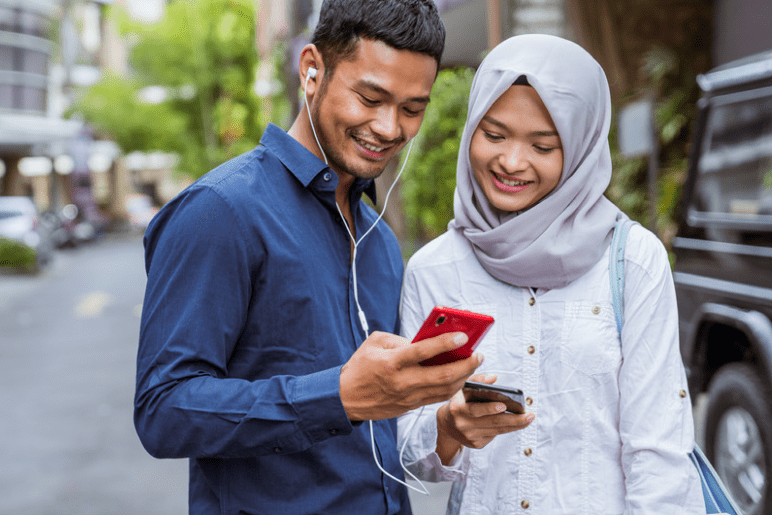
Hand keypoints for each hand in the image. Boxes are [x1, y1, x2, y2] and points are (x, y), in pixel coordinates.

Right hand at [339, 330, 482, 420]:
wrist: (346, 398)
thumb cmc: (360, 367)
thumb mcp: (375, 343)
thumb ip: (401, 340)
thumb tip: (427, 341)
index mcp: (392, 362)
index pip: (424, 351)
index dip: (446, 342)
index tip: (463, 336)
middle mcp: (403, 381)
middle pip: (442, 375)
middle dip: (466, 364)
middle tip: (478, 354)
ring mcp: (408, 397)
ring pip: (445, 390)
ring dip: (464, 377)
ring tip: (474, 364)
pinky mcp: (411, 406)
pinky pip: (438, 397)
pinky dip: (453, 387)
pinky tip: (461, 377)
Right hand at [435, 374, 534, 464]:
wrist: (447, 424)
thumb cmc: (460, 402)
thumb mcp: (463, 389)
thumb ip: (478, 381)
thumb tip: (494, 378)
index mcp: (458, 408)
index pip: (475, 409)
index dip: (490, 408)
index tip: (504, 405)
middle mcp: (463, 424)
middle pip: (492, 422)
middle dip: (513, 419)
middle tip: (529, 415)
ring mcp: (469, 436)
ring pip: (497, 430)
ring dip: (515, 425)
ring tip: (529, 419)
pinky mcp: (476, 444)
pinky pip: (494, 435)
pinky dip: (506, 429)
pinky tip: (516, 424)